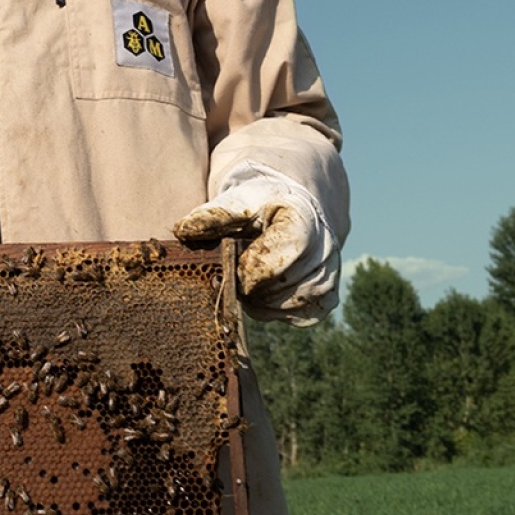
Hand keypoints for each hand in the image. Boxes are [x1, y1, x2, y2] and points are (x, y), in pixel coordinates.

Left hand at [172, 164, 339, 324]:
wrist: (293, 201)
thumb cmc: (261, 201)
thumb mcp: (239, 199)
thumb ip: (214, 215)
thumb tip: (184, 229)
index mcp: (303, 219)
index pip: (275, 260)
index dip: (250, 269)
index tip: (234, 266)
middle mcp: (325, 247)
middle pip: (280, 287)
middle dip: (252, 285)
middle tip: (239, 270)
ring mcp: (331, 271)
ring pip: (290, 304)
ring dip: (263, 299)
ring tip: (251, 277)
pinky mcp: (328, 293)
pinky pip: (303, 316)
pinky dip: (279, 310)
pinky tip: (266, 292)